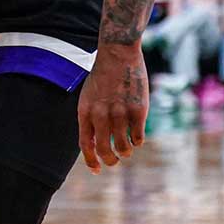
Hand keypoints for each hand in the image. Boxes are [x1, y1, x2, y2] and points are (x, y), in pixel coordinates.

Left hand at [77, 42, 148, 174]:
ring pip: (123, 146)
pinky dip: (137, 141)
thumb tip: (95, 143)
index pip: (85, 144)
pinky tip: (136, 136)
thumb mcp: (88, 97)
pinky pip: (138, 136)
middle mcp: (101, 114)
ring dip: (125, 151)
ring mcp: (120, 112)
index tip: (97, 170)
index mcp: (85, 111)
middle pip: (104, 150)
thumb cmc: (102, 76)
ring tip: (127, 149)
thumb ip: (90, 118)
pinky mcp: (138, 110)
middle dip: (110, 161)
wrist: (117, 53)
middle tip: (115, 162)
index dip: (91, 161)